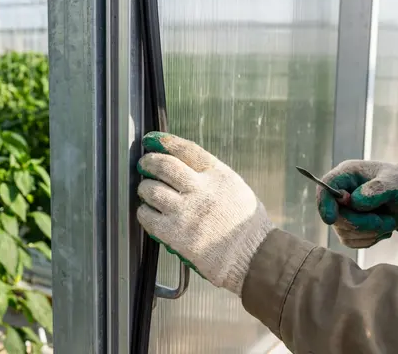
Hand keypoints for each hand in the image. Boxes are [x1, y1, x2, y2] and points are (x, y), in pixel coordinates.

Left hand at [136, 132, 273, 295]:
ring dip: (144, 187)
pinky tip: (148, 213)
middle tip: (144, 164)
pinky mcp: (175, 234)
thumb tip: (186, 166)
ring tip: (146, 190)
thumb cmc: (248, 226)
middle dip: (148, 162)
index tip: (153, 141)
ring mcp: (186, 212)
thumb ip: (212, 177)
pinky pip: (147, 216)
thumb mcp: (236, 189)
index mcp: (218, 175)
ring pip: (151, 189)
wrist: (253, 257)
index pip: (186, 150)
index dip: (165, 142)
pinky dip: (144, 212)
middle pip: (164, 165)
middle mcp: (201, 190)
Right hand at [317, 160, 397, 248]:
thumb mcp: (395, 182)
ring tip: (388, 221)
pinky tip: (382, 229)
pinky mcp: (349, 228)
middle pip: (336, 216)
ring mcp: (343, 212)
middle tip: (383, 220)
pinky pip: (352, 242)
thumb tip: (355, 201)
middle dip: (361, 223)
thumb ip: (376, 189)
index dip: (324, 204)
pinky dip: (370, 239)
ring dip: (370, 232)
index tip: (331, 219)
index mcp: (346, 174)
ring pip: (344, 232)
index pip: (325, 187)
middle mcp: (340, 193)